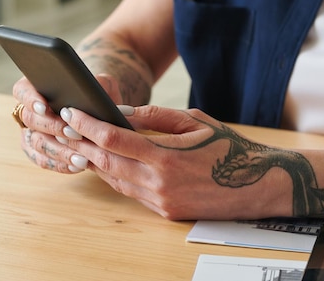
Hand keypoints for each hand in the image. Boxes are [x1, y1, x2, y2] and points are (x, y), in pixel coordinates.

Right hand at [11, 74, 123, 173]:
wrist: (100, 109)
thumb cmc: (98, 91)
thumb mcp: (101, 83)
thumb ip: (96, 84)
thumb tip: (92, 95)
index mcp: (35, 87)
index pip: (23, 91)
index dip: (31, 100)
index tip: (45, 108)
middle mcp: (29, 110)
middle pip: (30, 119)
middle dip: (53, 127)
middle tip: (75, 134)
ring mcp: (31, 132)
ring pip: (37, 143)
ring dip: (59, 151)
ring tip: (81, 157)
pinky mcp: (38, 152)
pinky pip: (43, 161)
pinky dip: (60, 164)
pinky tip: (77, 166)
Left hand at [59, 105, 292, 219]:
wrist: (260, 184)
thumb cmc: (229, 146)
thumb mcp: (194, 121)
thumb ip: (155, 117)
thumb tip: (121, 113)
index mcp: (166, 155)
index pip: (113, 139)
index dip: (87, 125)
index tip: (70, 112)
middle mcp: (159, 182)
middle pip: (106, 162)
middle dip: (81, 144)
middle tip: (63, 128)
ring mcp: (161, 201)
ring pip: (114, 180)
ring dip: (93, 162)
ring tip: (76, 143)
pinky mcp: (166, 212)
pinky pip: (129, 192)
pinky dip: (113, 176)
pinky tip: (103, 163)